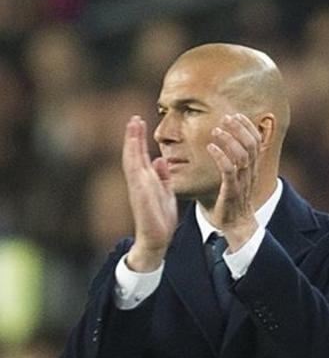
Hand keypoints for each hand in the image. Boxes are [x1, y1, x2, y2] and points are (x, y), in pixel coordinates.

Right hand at [123, 116, 176, 271]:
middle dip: (134, 135)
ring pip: (132, 159)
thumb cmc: (160, 218)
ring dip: (132, 142)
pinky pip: (136, 173)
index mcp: (147, 179)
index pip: (141, 154)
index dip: (139, 139)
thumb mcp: (166, 192)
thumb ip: (163, 176)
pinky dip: (134, 159)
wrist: (157, 239)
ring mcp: (138, 186)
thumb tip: (160, 160)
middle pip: (134, 153)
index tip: (140, 122)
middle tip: (134, 117)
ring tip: (133, 125)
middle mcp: (140, 180)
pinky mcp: (140, 193)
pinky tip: (135, 147)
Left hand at [206, 113, 261, 249]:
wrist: (238, 225)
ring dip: (229, 140)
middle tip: (226, 117)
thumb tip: (227, 144)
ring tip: (216, 130)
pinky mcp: (232, 191)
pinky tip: (210, 147)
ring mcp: (242, 182)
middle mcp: (250, 172)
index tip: (236, 115)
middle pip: (251, 145)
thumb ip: (235, 162)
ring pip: (242, 155)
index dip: (248, 126)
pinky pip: (229, 171)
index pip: (256, 142)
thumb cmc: (233, 201)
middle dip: (240, 128)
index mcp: (253, 168)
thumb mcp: (237, 178)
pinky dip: (221, 156)